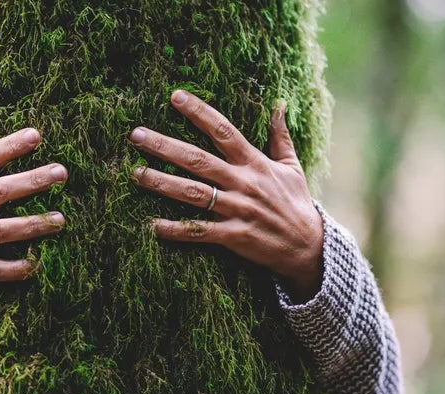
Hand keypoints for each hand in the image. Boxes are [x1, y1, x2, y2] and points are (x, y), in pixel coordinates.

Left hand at [128, 90, 324, 300]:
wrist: (308, 246)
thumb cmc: (296, 203)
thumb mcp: (291, 166)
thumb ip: (280, 136)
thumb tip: (278, 103)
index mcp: (255, 163)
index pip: (223, 131)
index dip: (199, 112)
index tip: (175, 96)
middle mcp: (244, 183)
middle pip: (199, 160)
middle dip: (166, 146)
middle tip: (137, 135)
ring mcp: (238, 210)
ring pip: (194, 194)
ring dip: (163, 183)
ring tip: (136, 173)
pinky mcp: (234, 236)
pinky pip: (200, 231)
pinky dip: (177, 230)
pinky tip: (153, 225)